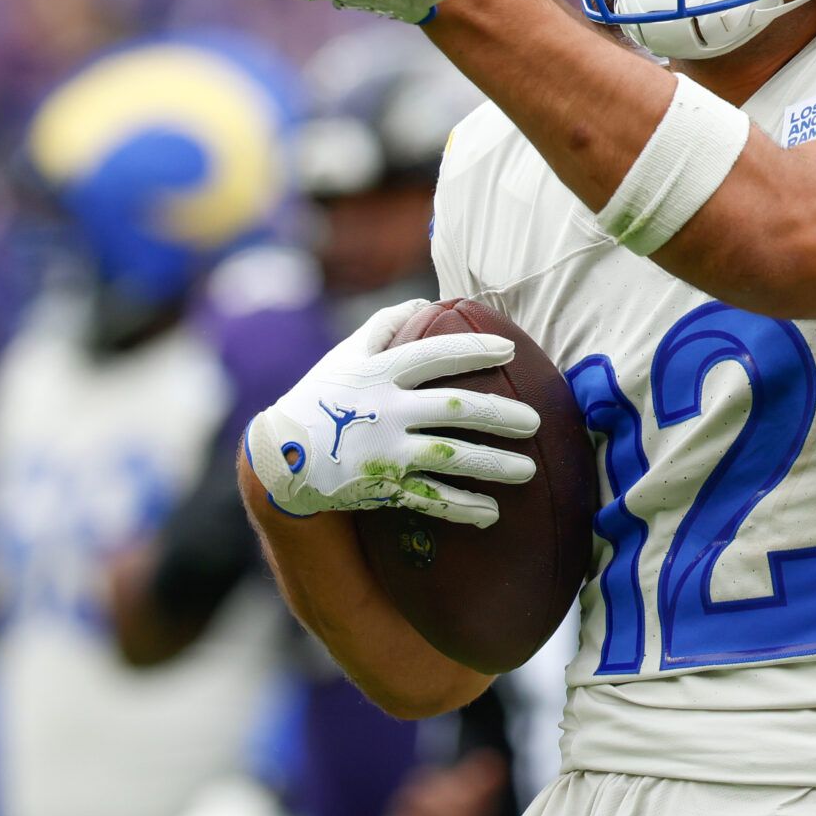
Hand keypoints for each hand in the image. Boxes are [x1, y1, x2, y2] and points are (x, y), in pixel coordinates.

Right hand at [244, 300, 539, 526]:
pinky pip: (431, 499)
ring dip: (493, 465)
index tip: (510, 349)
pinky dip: (462, 508)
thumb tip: (425, 302)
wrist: (281, 456)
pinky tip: (491, 513)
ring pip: (451, 457)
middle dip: (499, 415)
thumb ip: (385, 325)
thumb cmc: (321, 396)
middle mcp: (386, 411)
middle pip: (454, 409)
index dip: (473, 350)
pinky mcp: (384, 486)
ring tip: (527, 469)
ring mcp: (386, 451)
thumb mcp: (346, 354)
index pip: (435, 355)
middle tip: (534, 421)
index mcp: (380, 373)